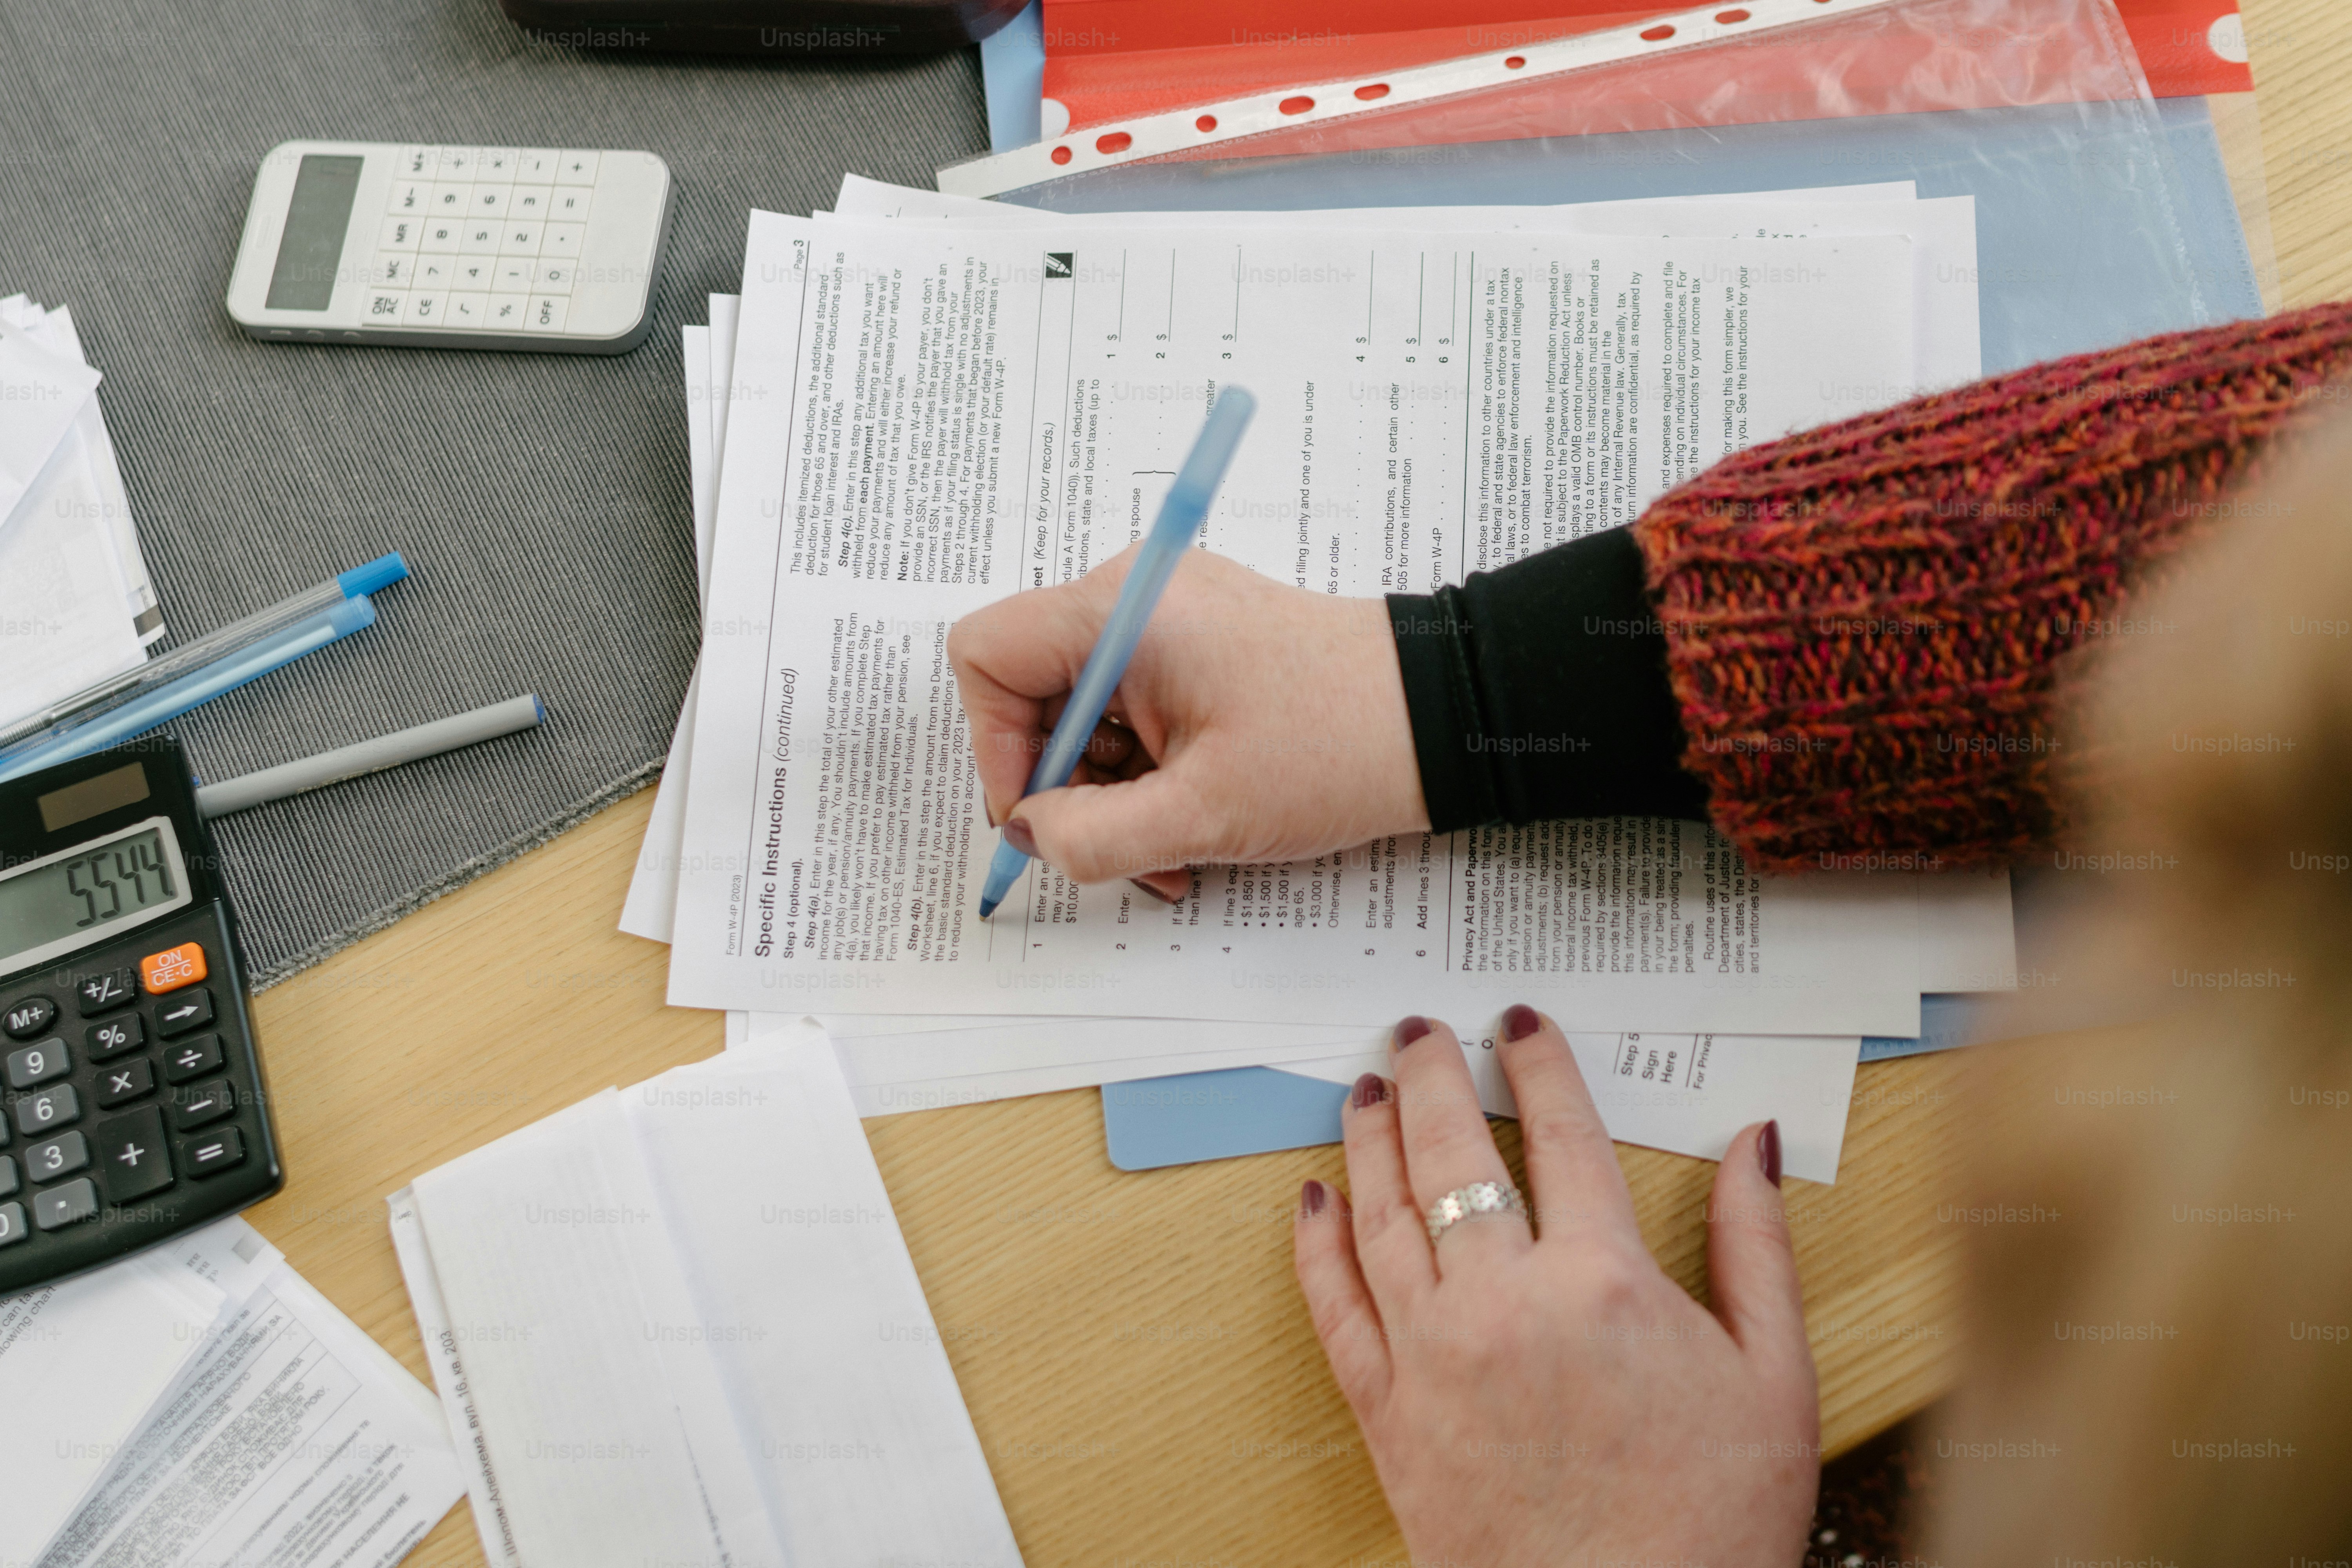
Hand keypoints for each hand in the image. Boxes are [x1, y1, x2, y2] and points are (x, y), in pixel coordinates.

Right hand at [946, 547, 1427, 900]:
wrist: (1445, 720)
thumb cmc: (1338, 748)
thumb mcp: (1202, 814)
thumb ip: (1091, 835)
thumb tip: (1029, 835)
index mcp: (1122, 610)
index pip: (987, 654)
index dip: (996, 746)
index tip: (1041, 813)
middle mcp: (1135, 597)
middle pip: (1033, 690)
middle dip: (1065, 785)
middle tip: (1116, 848)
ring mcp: (1168, 619)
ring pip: (1085, 714)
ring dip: (1112, 795)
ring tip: (1173, 847)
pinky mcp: (1199, 646)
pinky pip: (1133, 712)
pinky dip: (1147, 775)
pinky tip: (1192, 820)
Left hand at [1295, 1008, 1818, 1567]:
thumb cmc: (1713, 1521)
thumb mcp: (1774, 1378)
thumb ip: (1758, 1247)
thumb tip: (1753, 1141)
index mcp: (1607, 1282)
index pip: (1561, 1131)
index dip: (1537, 1062)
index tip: (1518, 1023)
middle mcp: (1507, 1303)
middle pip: (1454, 1151)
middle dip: (1432, 1074)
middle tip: (1417, 1029)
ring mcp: (1435, 1358)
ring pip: (1384, 1214)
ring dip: (1370, 1139)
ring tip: (1367, 1089)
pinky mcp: (1388, 1415)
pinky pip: (1336, 1310)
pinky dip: (1316, 1246)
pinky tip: (1312, 1198)